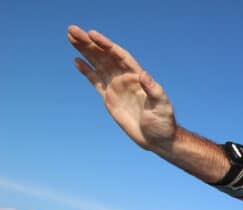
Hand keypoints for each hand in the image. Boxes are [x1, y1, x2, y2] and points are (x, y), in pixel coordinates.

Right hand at [67, 26, 176, 152]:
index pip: (119, 55)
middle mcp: (125, 78)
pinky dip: (86, 71)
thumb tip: (143, 74)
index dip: (105, 44)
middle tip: (72, 30)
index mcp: (137, 77)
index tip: (91, 34)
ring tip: (71, 36)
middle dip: (89, 43)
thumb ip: (153, 89)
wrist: (157, 138)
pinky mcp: (110, 98)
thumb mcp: (161, 105)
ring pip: (97, 64)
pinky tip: (77, 60)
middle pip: (104, 56)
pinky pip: (96, 81)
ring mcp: (117, 87)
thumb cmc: (163, 122)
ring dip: (85, 51)